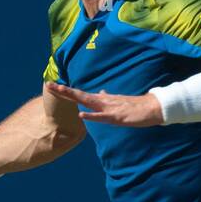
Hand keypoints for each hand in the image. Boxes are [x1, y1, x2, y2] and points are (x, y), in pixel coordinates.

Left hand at [47, 83, 163, 127]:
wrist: (152, 108)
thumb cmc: (135, 106)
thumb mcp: (118, 101)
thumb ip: (107, 98)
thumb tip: (100, 92)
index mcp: (102, 99)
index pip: (81, 94)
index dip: (66, 91)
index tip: (52, 86)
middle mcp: (103, 101)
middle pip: (80, 95)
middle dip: (64, 91)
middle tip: (49, 85)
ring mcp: (109, 108)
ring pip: (88, 102)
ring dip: (74, 97)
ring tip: (60, 92)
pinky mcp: (116, 116)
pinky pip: (102, 116)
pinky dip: (91, 115)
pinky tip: (81, 114)